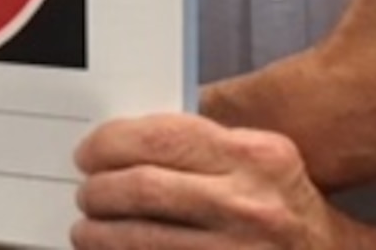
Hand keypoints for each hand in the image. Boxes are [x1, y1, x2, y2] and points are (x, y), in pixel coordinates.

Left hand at [74, 113, 342, 249]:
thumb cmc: (288, 209)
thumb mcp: (263, 161)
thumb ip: (206, 145)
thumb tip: (128, 141)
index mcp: (257, 156)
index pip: (163, 136)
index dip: (112, 142)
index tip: (90, 151)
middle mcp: (250, 204)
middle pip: (143, 188)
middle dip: (99, 190)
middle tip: (87, 192)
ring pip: (140, 239)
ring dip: (100, 235)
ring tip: (87, 229)